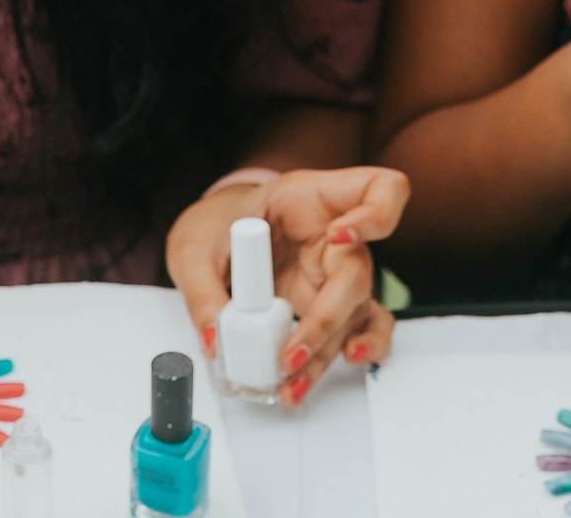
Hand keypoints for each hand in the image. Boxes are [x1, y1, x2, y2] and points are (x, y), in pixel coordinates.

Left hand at [168, 167, 408, 406]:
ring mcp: (336, 274)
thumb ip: (203, 293)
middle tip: (288, 353)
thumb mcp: (193, 250)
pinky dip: (343, 355)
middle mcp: (334, 238)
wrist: (213, 238)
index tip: (340, 236)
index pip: (377, 190)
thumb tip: (216, 339)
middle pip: (359, 271)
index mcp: (309, 199)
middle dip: (327, 318)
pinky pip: (356, 331)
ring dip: (327, 352)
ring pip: (356, 314)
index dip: (374, 214)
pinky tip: (317, 375)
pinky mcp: (331, 305)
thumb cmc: (216, 225)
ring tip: (293, 381)